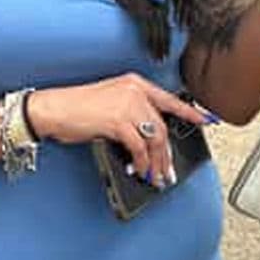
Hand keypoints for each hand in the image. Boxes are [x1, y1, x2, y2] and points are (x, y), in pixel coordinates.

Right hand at [27, 74, 212, 187]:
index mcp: (134, 83)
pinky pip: (139, 147)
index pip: (169, 99)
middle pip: (162, 125)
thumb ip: (131, 113)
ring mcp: (127, 105)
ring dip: (157, 162)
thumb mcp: (110, 103)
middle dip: (167, 153)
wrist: (54, 108)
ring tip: (155, 176)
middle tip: (168, 171)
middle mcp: (134, 91)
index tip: (205, 120)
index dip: (189, 112)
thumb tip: (148, 140)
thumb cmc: (76, 108)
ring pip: (154, 138)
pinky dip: (142, 162)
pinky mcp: (118, 121)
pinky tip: (139, 169)